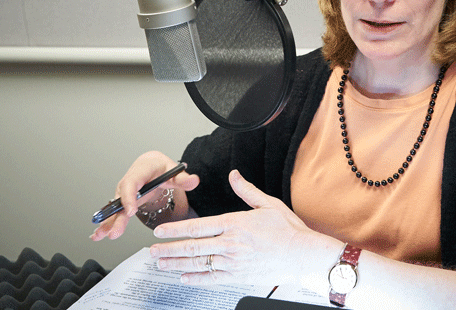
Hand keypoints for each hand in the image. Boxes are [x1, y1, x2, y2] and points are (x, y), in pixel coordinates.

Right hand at [90, 151, 199, 240]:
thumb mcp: (174, 171)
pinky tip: (99, 235)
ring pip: (115, 209)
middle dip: (117, 216)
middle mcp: (129, 182)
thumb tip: (194, 181)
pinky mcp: (123, 202)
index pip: (132, 183)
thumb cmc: (160, 168)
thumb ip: (183, 178)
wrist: (151, 165)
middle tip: (115, 231)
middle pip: (121, 199)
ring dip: (107, 222)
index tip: (131, 211)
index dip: (129, 197)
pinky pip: (114, 213)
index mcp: (140, 171)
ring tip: (100, 236)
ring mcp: (124, 193)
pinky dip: (106, 223)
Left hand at [148, 169, 338, 286]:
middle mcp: (231, 244)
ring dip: (177, 264)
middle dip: (169, 249)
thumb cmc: (289, 230)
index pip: (198, 226)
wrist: (303, 255)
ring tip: (162, 264)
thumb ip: (246, 191)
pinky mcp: (239, 276)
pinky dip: (196, 279)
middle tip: (152, 250)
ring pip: (198, 264)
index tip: (160, 231)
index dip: (176, 229)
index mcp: (235, 224)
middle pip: (193, 247)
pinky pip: (213, 279)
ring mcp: (233, 262)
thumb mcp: (268, 204)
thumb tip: (234, 176)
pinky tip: (184, 278)